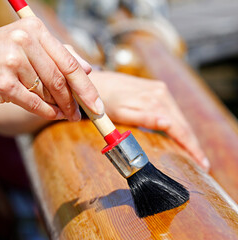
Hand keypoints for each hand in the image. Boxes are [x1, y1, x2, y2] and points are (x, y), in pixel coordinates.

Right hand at [0, 17, 102, 120]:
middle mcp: (23, 41)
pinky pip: (34, 103)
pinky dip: (46, 112)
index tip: (96, 103)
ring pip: (48, 91)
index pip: (69, 61)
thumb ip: (56, 54)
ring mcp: (12, 62)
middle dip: (76, 101)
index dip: (86, 86)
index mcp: (32, 28)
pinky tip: (52, 114)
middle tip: (83, 114)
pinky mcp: (2, 83)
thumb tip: (87, 69)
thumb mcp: (23, 47)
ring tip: (65, 113)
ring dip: (60, 106)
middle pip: (61, 78)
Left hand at [90, 71, 208, 170]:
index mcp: (154, 102)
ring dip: (187, 135)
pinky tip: (181, 135)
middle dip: (193, 144)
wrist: (98, 83)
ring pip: (179, 117)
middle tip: (203, 164)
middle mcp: (161, 94)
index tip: (202, 164)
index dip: (191, 147)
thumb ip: (143, 118)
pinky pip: (172, 110)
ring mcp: (160, 90)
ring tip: (195, 153)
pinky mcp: (157, 89)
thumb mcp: (120, 113)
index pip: (179, 128)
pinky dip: (178, 124)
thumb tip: (168, 123)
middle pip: (183, 124)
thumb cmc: (105, 102)